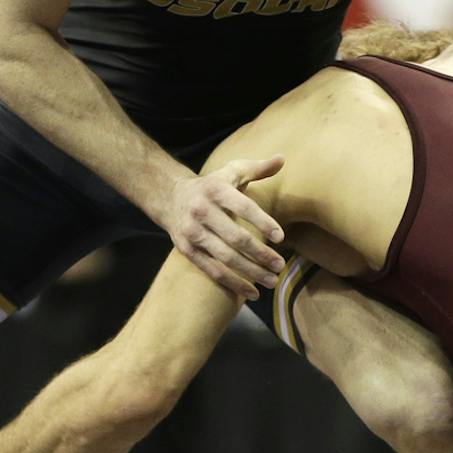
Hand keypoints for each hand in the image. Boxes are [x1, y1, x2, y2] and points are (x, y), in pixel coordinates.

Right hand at [163, 156, 286, 296]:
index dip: (263, 222)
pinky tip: (252, 293)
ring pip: (224, 257)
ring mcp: (192, 232)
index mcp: (216, 189)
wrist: (170, 198)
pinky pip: (212, 270)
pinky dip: (233, 283)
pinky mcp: (187, 250)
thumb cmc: (212, 186)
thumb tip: (282, 158)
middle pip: (235, 237)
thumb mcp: (232, 172)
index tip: (281, 237)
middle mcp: (201, 211)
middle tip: (280, 265)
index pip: (243, 206)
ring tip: (272, 280)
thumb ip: (257, 168)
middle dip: (260, 253)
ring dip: (250, 272)